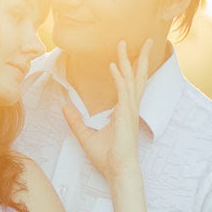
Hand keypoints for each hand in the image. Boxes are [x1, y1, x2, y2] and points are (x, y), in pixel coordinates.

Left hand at [63, 38, 150, 181]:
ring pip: (132, 79)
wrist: (117, 171)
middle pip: (137, 77)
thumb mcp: (85, 136)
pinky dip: (118, 78)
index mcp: (125, 111)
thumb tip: (64, 107)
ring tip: (125, 43)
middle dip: (140, 57)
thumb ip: (75, 120)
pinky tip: (113, 66)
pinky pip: (123, 92)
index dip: (128, 68)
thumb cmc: (107, 157)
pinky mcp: (126, 116)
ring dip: (128, 60)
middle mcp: (130, 107)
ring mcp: (130, 111)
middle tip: (146, 39)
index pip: (129, 84)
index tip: (123, 54)